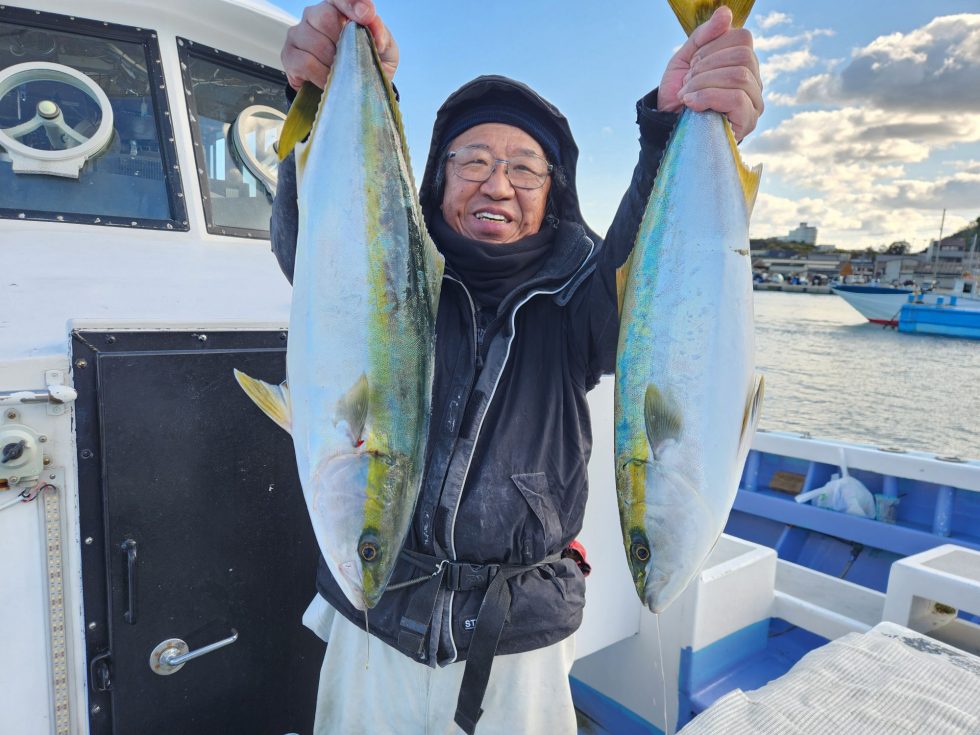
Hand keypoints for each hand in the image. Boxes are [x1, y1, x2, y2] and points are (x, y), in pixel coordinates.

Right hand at [281, 1, 398, 89]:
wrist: (351, 93)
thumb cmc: (366, 66)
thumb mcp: (384, 51)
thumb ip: (381, 33)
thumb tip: (372, 24)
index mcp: (337, 9)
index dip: (352, 4)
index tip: (367, 16)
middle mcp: (314, 15)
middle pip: (324, 16)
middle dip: (343, 42)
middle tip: (352, 59)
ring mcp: (298, 34)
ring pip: (314, 42)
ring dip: (333, 63)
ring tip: (341, 73)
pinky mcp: (289, 55)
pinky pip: (304, 63)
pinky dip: (321, 76)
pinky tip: (328, 81)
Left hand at [657, 6, 762, 140]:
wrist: (665, 126)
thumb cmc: (678, 94)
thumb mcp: (685, 59)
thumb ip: (704, 36)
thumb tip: (726, 12)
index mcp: (743, 63)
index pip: (742, 38)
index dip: (712, 47)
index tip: (692, 66)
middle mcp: (754, 81)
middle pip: (743, 56)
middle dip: (706, 67)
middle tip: (687, 82)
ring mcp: (754, 102)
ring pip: (740, 76)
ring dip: (704, 83)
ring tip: (686, 95)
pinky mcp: (747, 122)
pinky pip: (737, 98)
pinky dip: (709, 97)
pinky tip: (692, 105)